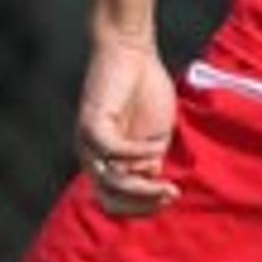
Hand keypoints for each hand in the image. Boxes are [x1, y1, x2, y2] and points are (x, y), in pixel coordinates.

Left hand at [76, 31, 180, 217]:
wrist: (132, 53)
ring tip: (168, 182)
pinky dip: (136, 154)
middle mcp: (92, 156)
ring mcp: (88, 141)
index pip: (116, 203)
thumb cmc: (144, 91)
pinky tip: (157, 148)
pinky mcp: (91, 122)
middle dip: (143, 204)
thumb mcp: (153, 137)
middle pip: (109, 201)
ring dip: (143, 187)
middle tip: (171, 193)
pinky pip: (112, 150)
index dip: (144, 208)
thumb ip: (151, 162)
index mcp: (106, 162)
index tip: (173, 195)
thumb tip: (154, 186)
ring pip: (110, 181)